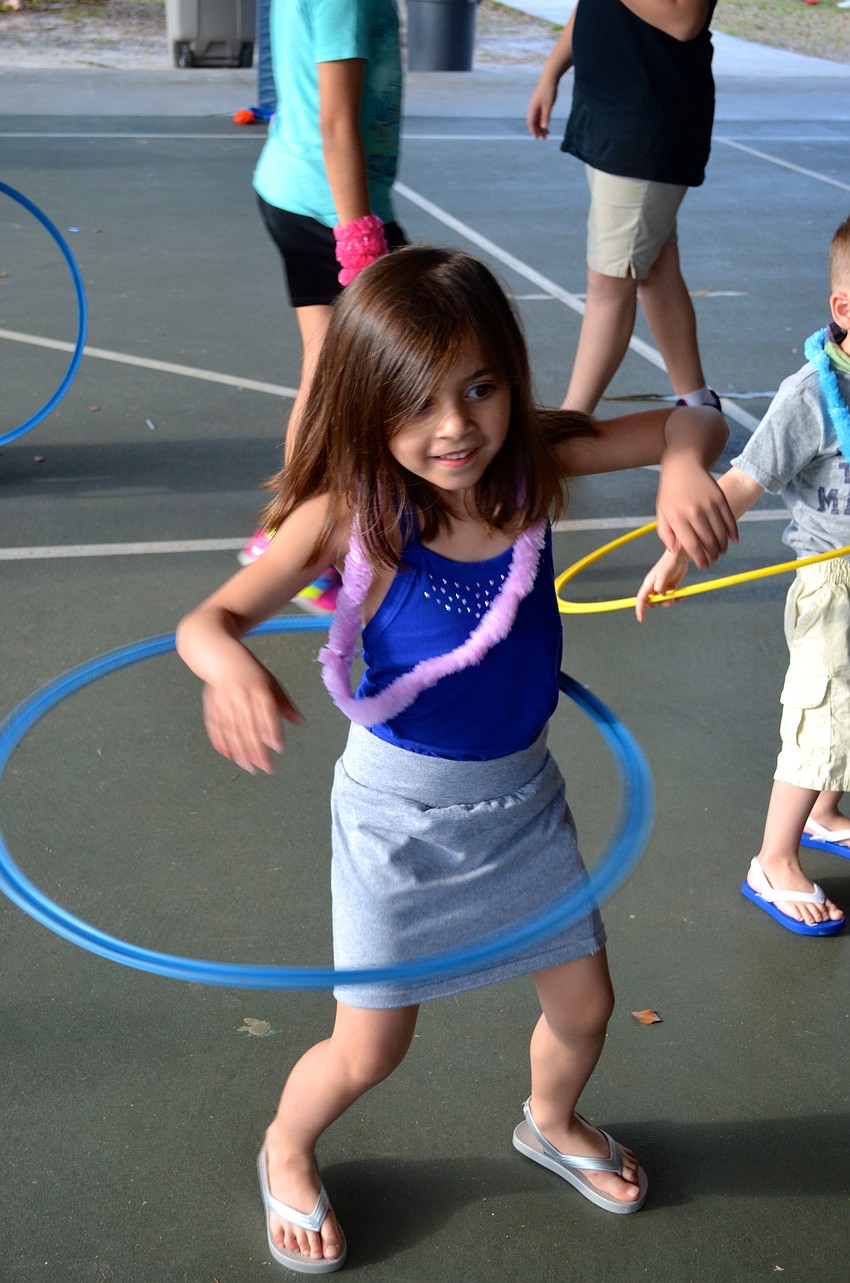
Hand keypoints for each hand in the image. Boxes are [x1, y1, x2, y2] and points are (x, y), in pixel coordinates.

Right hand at [201, 654, 303, 774]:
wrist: (221, 657)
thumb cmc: (252, 674)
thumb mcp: (272, 684)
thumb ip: (284, 704)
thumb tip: (301, 722)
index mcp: (258, 688)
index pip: (266, 712)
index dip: (272, 730)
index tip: (278, 747)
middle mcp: (240, 694)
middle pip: (248, 725)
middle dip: (256, 748)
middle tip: (264, 767)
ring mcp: (223, 699)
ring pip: (231, 728)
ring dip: (239, 749)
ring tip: (247, 766)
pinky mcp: (211, 704)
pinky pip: (215, 725)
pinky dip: (220, 740)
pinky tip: (227, 754)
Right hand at [527, 77, 557, 137]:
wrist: (550, 77)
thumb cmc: (548, 90)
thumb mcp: (548, 105)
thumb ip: (546, 116)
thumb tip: (543, 127)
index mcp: (532, 108)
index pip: (531, 122)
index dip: (533, 131)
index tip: (537, 138)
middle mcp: (533, 108)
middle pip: (534, 122)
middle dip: (538, 130)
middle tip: (544, 138)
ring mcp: (536, 105)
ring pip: (537, 119)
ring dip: (541, 127)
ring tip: (547, 133)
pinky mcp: (540, 103)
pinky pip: (540, 115)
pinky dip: (543, 121)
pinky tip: (547, 124)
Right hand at [635, 548, 688, 621]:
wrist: (679, 556)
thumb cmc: (669, 564)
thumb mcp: (663, 575)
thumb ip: (660, 587)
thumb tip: (660, 597)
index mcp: (649, 584)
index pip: (641, 599)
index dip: (639, 610)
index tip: (641, 619)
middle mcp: (654, 587)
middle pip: (653, 602)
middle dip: (661, 603)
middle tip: (669, 598)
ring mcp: (663, 588)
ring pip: (664, 601)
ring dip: (671, 601)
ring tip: (677, 595)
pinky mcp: (671, 587)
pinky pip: (672, 598)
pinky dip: (677, 598)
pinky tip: (682, 594)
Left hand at [655, 461, 737, 569]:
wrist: (684, 464)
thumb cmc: (671, 491)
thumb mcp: (662, 511)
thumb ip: (665, 532)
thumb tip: (673, 551)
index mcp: (677, 518)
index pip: (692, 545)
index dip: (700, 559)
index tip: (704, 566)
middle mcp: (694, 512)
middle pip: (708, 541)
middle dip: (712, 555)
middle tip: (714, 560)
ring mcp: (708, 504)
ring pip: (721, 532)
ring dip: (723, 546)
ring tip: (722, 552)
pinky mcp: (720, 497)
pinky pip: (729, 519)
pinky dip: (733, 532)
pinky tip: (733, 540)